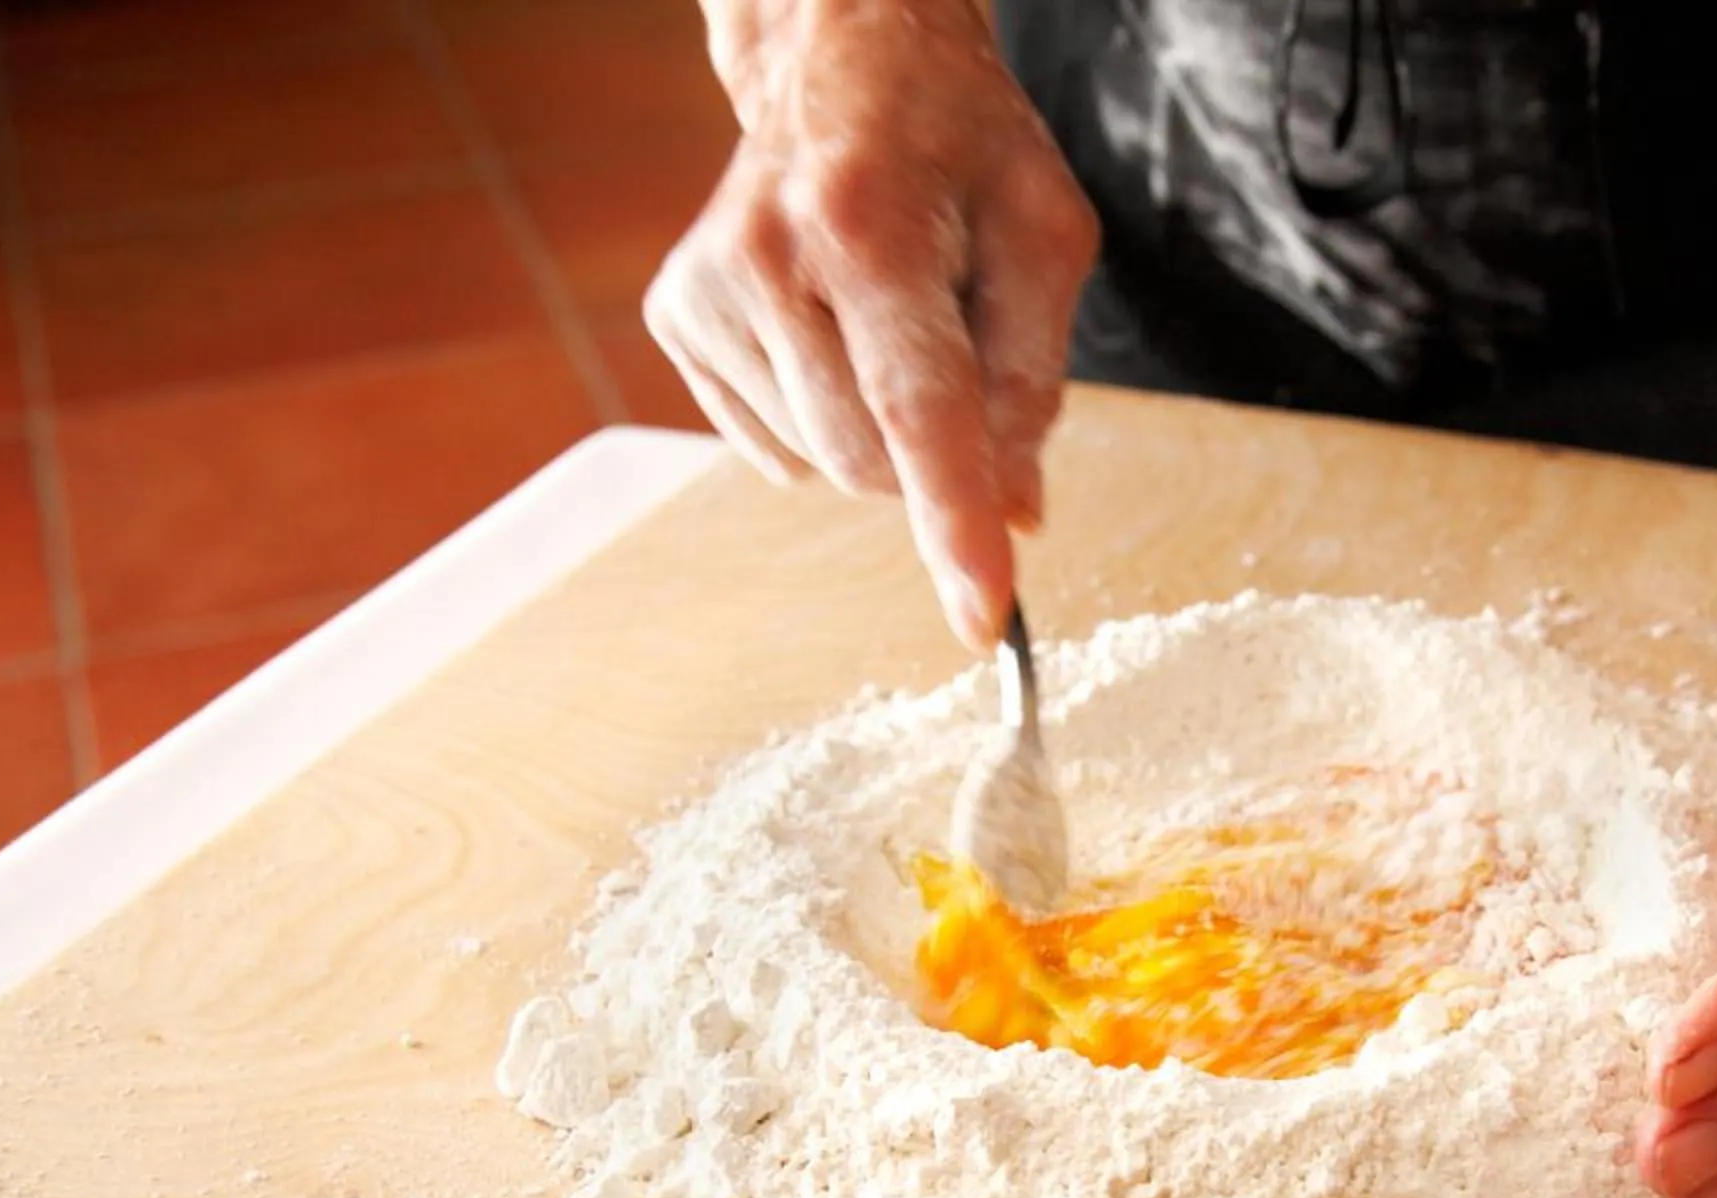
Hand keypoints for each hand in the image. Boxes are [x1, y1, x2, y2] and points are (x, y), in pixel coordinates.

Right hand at [649, 0, 1098, 650]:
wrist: (838, 60)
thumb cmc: (957, 147)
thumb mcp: (1041, 235)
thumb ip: (1035, 381)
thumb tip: (1016, 514)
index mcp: (870, 229)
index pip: (920, 412)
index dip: (954, 522)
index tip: (981, 617)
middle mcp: (769, 258)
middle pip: (870, 463)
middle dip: (931, 456)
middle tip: (954, 355)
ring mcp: (709, 289)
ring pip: (823, 464)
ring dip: (878, 431)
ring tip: (885, 318)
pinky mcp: (675, 313)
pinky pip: (775, 445)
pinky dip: (825, 415)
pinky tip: (832, 330)